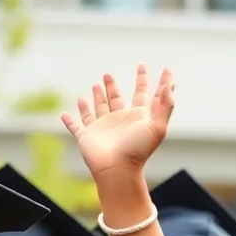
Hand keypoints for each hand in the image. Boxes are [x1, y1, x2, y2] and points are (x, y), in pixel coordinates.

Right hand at [62, 63, 175, 179]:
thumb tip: (171, 84)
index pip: (142, 94)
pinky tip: (64, 114)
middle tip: (107, 74)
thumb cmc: (139, 149)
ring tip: (95, 85)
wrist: (118, 170)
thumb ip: (165, 105)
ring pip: (98, 109)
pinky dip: (69, 121)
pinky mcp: (86, 137)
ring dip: (96, 98)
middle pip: (116, 99)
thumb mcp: (158, 126)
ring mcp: (102, 129)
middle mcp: (120, 121)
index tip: (143, 65)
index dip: (144, 80)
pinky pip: (76, 127)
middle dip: (112, 86)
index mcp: (137, 118)